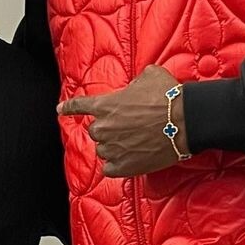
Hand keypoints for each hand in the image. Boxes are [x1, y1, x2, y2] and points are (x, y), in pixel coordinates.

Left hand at [58, 66, 189, 178]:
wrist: (185, 120)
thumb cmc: (168, 95)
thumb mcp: (149, 76)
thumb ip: (134, 83)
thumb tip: (136, 87)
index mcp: (104, 105)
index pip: (79, 106)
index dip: (69, 108)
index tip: (60, 110)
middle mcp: (103, 128)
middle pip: (96, 131)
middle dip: (108, 129)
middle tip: (128, 128)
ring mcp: (112, 149)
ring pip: (104, 150)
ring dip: (114, 147)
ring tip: (134, 143)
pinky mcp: (124, 167)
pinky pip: (111, 169)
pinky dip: (117, 165)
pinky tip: (128, 161)